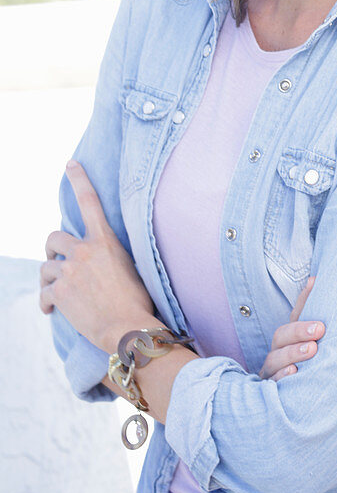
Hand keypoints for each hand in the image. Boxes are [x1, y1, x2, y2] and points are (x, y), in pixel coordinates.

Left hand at [39, 159, 156, 351]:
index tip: (70, 164)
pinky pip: (44, 293)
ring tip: (61, 296)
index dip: (80, 179)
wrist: (126, 328)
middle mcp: (84, 251)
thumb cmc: (136, 301)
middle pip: (53, 238)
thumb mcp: (130, 268)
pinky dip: (47, 303)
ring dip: (50, 280)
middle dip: (52, 250)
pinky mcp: (58, 292)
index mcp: (105, 241)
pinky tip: (53, 311)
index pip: (90, 201)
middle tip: (57, 263)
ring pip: (45, 268)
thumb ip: (109, 256)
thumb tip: (98, 258)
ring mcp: (69, 271)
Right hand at [259, 276, 324, 381]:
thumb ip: (310, 310)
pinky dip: (282, 377)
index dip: (304, 306)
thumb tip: (315, 279)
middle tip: (320, 330)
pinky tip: (294, 374)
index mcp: (288, 339)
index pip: (292, 319)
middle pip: (280, 337)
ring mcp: (272, 373)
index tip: (320, 303)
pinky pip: (272, 384)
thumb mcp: (310, 337)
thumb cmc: (305, 363)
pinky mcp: (271, 391)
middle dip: (299, 332)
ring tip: (311, 350)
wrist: (296, 403)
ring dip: (292, 354)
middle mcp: (277, 353)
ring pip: (274, 360)